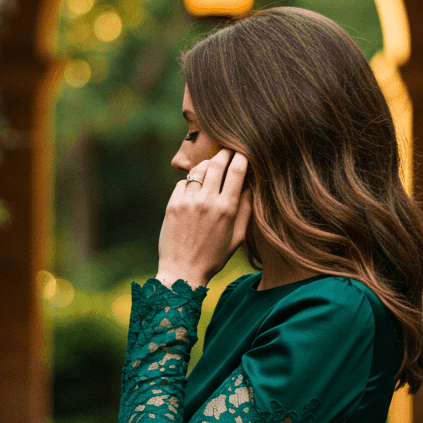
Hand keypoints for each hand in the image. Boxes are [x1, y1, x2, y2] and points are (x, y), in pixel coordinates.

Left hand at [157, 149, 251, 289]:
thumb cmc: (214, 257)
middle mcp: (207, 201)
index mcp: (226, 209)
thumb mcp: (237, 237)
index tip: (244, 153)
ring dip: (206, 165)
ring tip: (211, 167)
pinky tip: (194, 189)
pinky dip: (190, 182)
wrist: (182, 271)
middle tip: (228, 151)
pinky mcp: (172, 205)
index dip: (242, 157)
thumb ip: (245, 209)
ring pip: (198, 169)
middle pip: (217, 163)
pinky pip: (183, 182)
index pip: (237, 171)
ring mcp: (187, 202)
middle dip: (224, 153)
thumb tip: (250, 185)